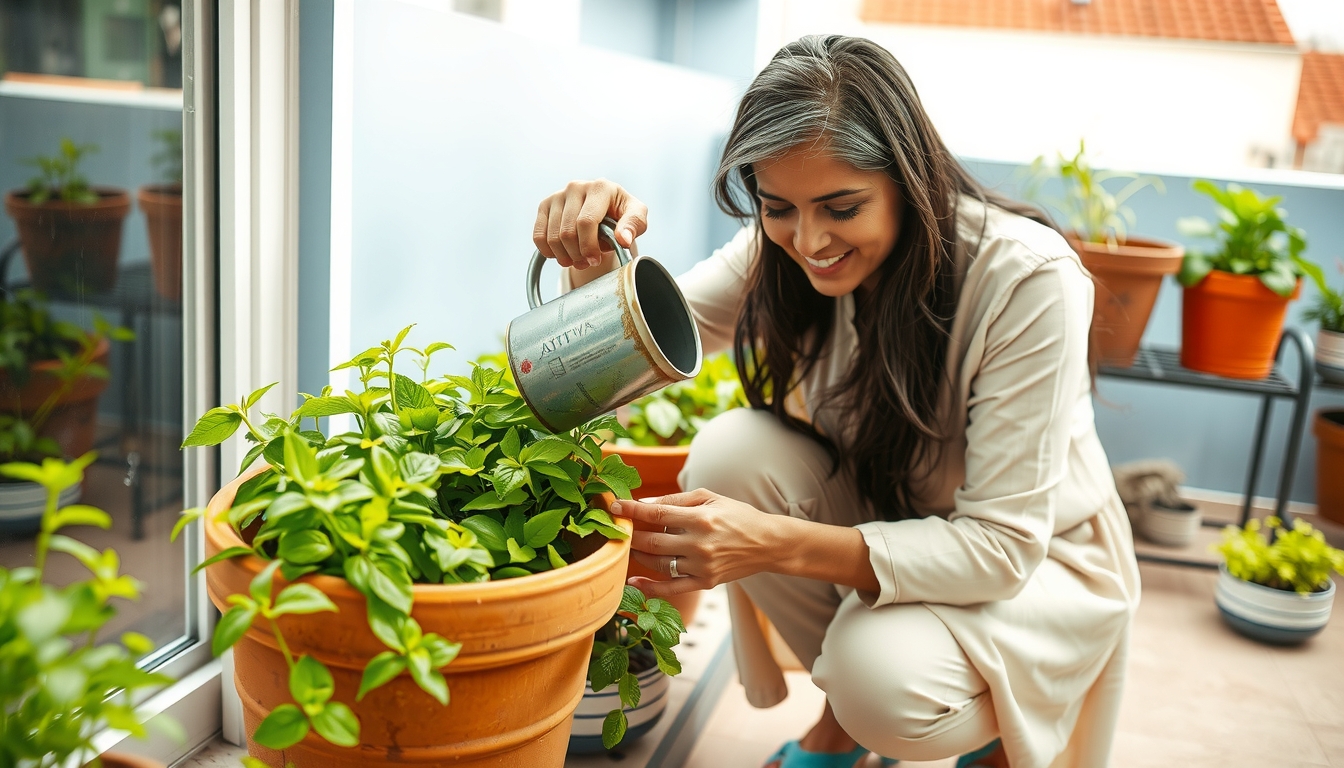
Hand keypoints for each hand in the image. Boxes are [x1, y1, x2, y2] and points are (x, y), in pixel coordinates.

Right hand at [533, 179, 647, 268]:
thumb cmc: (621, 214)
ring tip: (577, 260)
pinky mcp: (545, 205)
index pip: (586, 222)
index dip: (589, 246)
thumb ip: (634, 226)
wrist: (604, 208)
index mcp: (600, 187)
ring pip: (553, 237)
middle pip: (567, 232)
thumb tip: (623, 239)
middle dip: (577, 255)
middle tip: (587, 263)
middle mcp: (576, 187)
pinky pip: (538, 236)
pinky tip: (563, 254)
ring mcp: (558, 195)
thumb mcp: (637, 217)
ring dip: (564, 257)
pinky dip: (549, 252)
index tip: (595, 260)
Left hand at [610, 489, 780, 598]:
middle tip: (617, 528)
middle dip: (630, 534)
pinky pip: (671, 588)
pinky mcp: (705, 582)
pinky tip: (632, 582)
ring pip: (658, 563)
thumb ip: (676, 499)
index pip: (657, 513)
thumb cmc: (737, 516)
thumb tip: (644, 503)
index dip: (632, 510)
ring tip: (629, 546)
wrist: (768, 544)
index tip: (614, 507)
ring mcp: (702, 566)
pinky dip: (649, 588)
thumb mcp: (710, 497)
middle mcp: (700, 544)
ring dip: (638, 554)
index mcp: (701, 518)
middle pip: (653, 540)